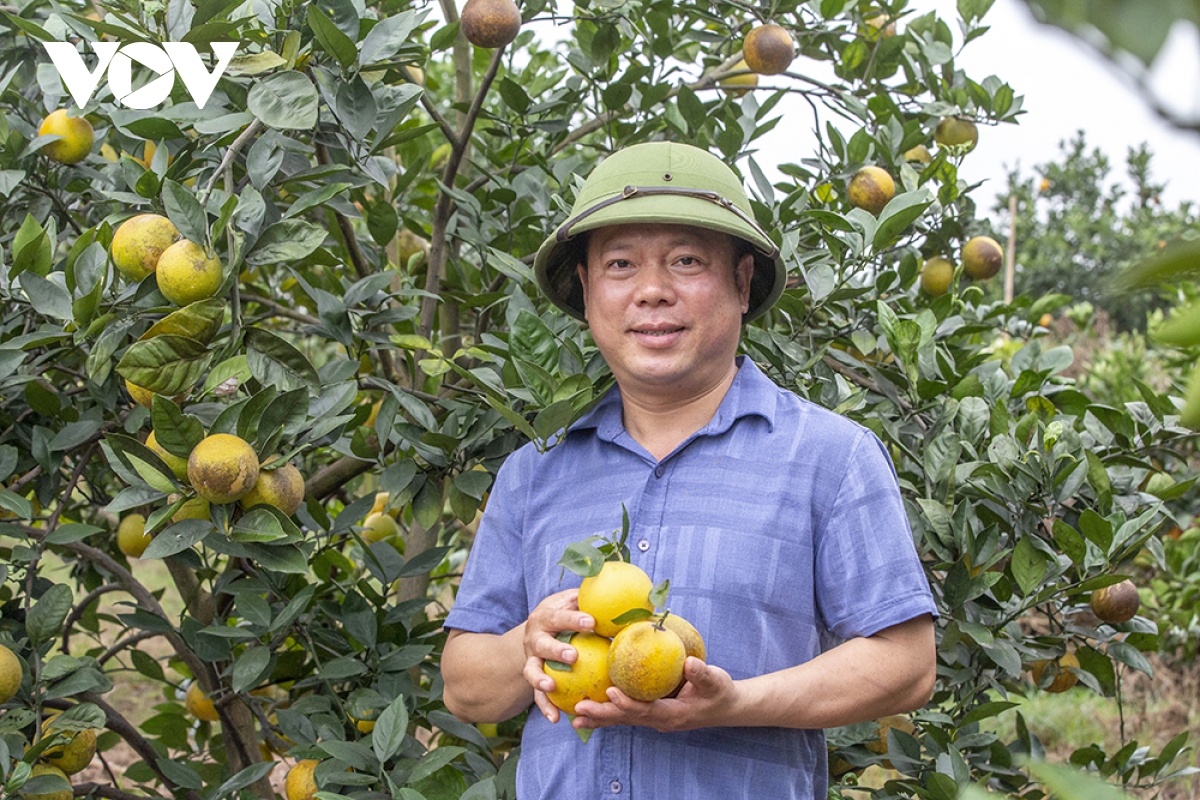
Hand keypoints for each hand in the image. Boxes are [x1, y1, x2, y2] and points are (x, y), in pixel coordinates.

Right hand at [520, 588, 594, 723]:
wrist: (537, 629)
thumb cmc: (566, 613)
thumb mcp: (575, 602)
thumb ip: (595, 601)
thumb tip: (633, 599)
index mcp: (545, 616)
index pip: (559, 616)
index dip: (573, 619)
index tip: (591, 621)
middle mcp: (534, 637)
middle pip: (542, 644)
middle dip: (556, 650)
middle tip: (573, 656)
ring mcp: (530, 658)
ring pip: (531, 671)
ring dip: (540, 680)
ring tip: (552, 687)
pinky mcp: (532, 677)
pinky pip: (537, 695)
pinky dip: (545, 707)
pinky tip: (557, 719)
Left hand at [572, 657, 737, 732]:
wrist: (725, 707)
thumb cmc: (720, 692)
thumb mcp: (716, 681)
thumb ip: (702, 673)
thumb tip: (690, 663)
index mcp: (673, 714)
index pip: (646, 710)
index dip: (627, 703)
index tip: (610, 693)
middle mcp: (659, 720)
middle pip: (627, 719)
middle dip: (603, 715)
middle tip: (578, 710)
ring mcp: (654, 719)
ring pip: (623, 720)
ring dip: (599, 718)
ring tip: (574, 718)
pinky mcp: (650, 714)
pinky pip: (625, 714)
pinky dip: (607, 712)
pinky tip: (588, 709)